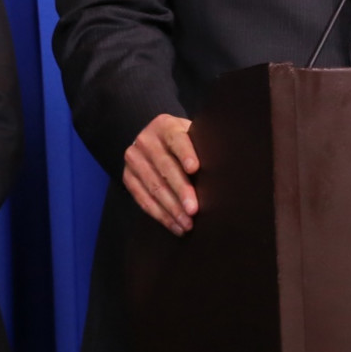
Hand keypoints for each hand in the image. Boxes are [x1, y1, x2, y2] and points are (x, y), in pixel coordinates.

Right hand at [123, 114, 198, 234]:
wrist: (152, 142)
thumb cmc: (181, 142)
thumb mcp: (189, 134)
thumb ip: (200, 145)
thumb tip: (222, 167)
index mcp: (165, 126)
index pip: (176, 139)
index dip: (186, 154)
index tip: (195, 169)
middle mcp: (146, 141)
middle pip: (165, 168)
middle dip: (180, 191)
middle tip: (194, 210)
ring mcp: (134, 159)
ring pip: (153, 187)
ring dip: (171, 209)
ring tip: (187, 224)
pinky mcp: (128, 177)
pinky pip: (143, 200)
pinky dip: (160, 215)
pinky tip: (175, 226)